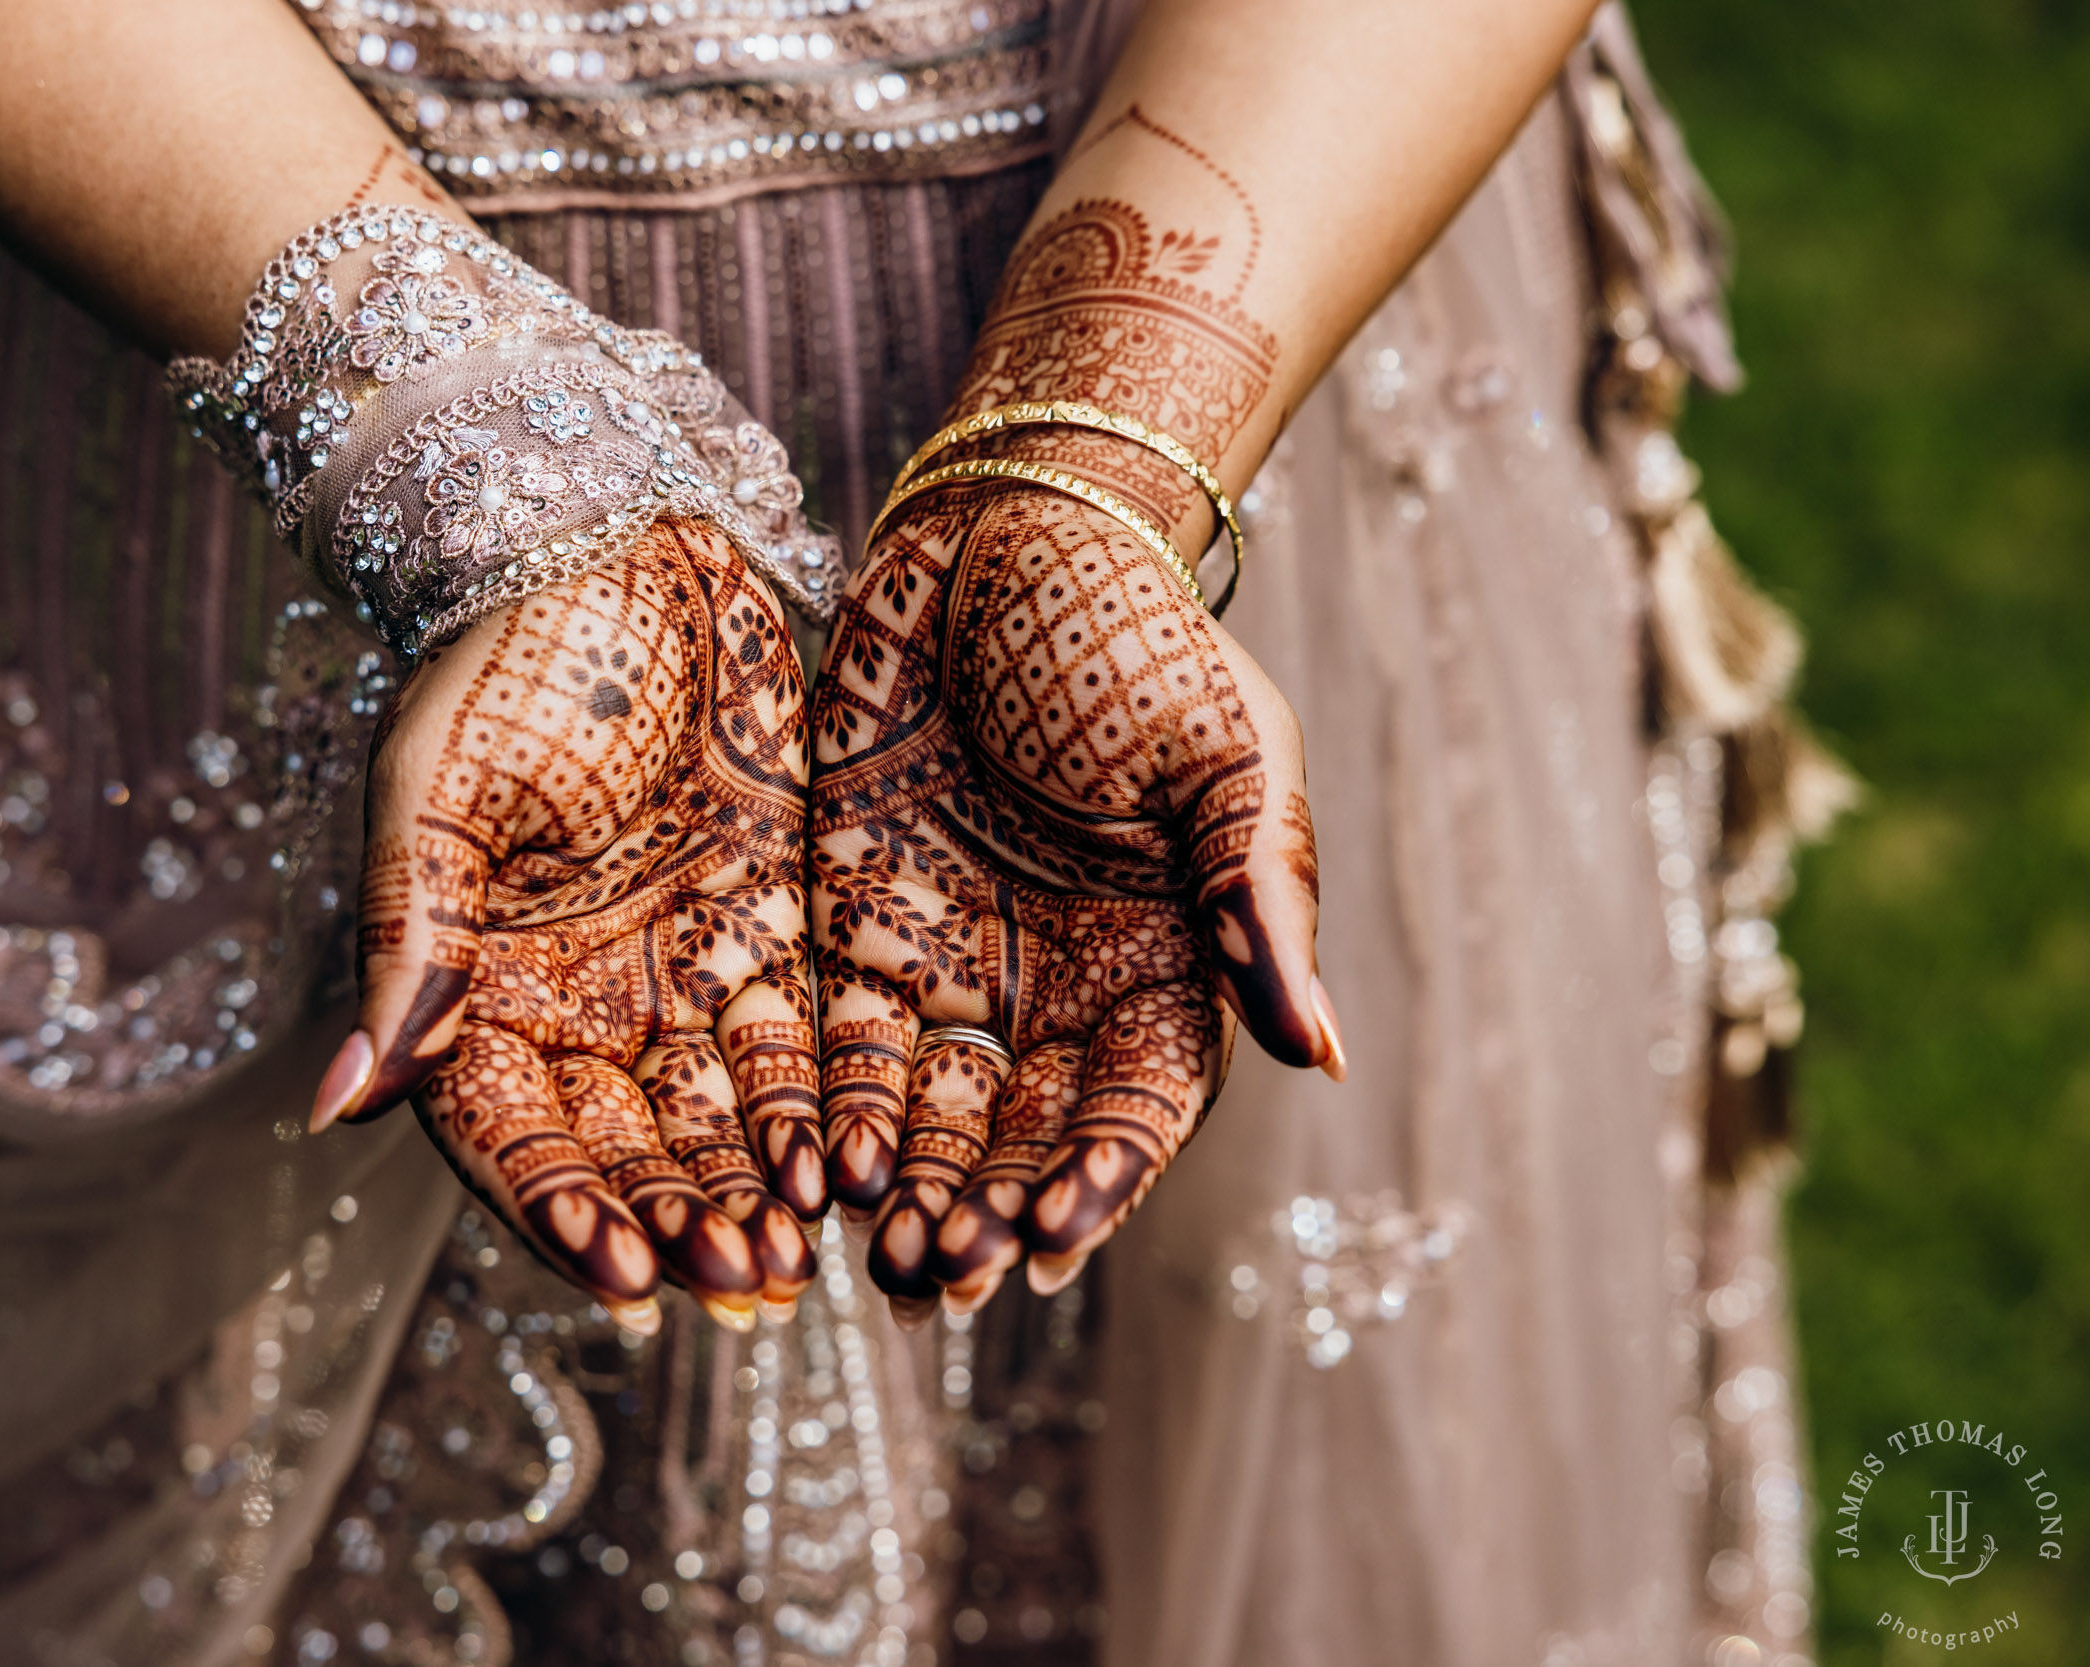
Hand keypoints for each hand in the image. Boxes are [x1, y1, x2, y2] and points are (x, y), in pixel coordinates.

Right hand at [308, 522, 822, 1330]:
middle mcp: (576, 1001)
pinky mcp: (771, 928)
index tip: (621, 1274)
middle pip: (624, 1147)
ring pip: (716, 1116)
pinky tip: (852, 1167)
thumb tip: (333, 1107)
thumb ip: (404, 944)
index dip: (562, 1209)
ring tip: (798, 1257)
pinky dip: (817, 1107)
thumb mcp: (435, 795)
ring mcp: (675, 971)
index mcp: (476, 986)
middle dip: (678, 1222)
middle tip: (738, 1288)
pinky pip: (796, 1042)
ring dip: (751, 1189)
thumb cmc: (496, 659)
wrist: (610, 543)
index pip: (510, 1132)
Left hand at [808, 485, 1344, 1321]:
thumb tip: (1324, 1057)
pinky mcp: (861, 935)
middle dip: (993, 1210)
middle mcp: (1063, 985)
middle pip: (1031, 1134)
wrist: (999, 533)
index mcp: (1165, 956)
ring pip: (938, 1117)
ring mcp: (960, 966)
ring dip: (914, 1191)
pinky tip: (812, 1171)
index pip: (1140, 1098)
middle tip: (947, 1278)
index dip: (1104, 1171)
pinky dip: (833, 1114)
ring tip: (882, 1259)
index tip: (1059, 1228)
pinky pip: (846, 1049)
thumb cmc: (1132, 630)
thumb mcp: (1221, 751)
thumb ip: (1259, 895)